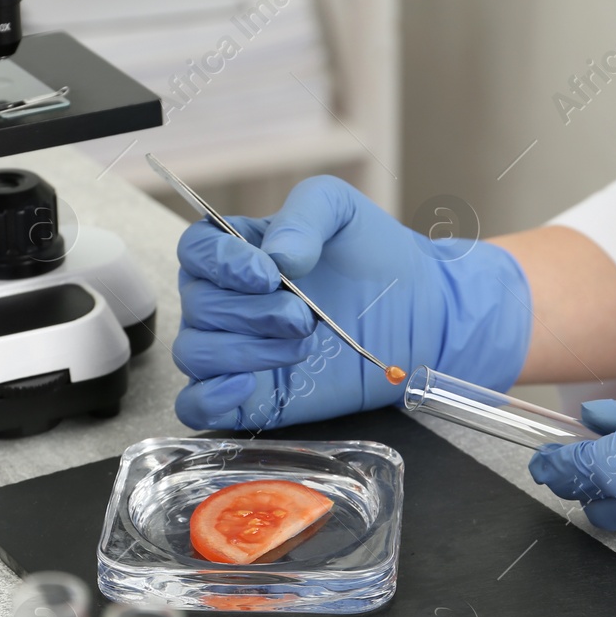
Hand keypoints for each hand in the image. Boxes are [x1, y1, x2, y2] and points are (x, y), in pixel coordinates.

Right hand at [173, 176, 532, 429]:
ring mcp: (233, 351)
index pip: (196, 250)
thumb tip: (276, 257)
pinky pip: (196, 406)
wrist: (420, 314)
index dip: (221, 263)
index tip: (268, 274)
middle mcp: (226, 300)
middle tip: (304, 316)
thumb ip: (305, 215)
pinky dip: (209, 398)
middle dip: (251, 313)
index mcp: (238, 252)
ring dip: (245, 352)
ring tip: (302, 346)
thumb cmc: (376, 257)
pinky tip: (247, 385)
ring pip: (195, 354)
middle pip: (198, 306)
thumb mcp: (343, 211)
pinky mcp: (246, 399)